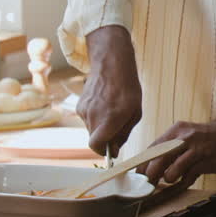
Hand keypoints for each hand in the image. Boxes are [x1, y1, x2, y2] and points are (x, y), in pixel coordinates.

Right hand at [78, 25, 141, 156]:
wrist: (111, 65)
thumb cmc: (128, 88)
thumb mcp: (135, 113)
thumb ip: (124, 133)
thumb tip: (115, 149)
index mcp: (109, 119)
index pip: (96, 145)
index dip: (104, 151)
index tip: (111, 150)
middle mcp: (93, 116)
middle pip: (95, 139)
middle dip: (105, 138)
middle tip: (117, 127)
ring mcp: (84, 111)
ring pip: (91, 129)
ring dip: (101, 126)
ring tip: (113, 111)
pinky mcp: (79, 105)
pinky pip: (87, 119)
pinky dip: (96, 117)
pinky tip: (105, 105)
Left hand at [140, 117, 215, 190]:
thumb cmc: (206, 137)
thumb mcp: (186, 135)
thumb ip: (169, 148)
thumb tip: (149, 165)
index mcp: (176, 131)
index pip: (152, 149)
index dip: (143, 165)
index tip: (137, 178)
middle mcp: (185, 138)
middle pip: (159, 159)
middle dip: (150, 176)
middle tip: (147, 186)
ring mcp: (197, 149)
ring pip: (173, 170)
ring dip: (168, 179)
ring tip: (171, 180)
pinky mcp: (207, 161)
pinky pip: (188, 177)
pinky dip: (182, 184)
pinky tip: (181, 184)